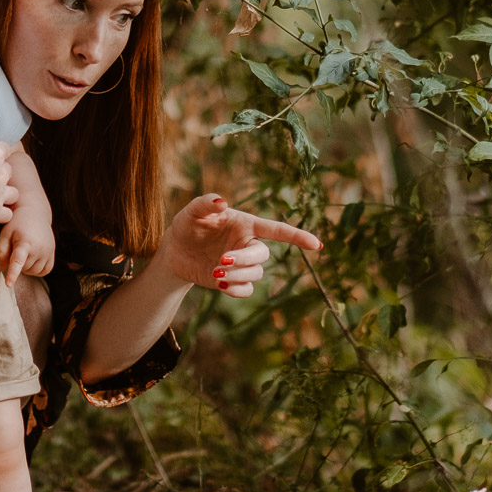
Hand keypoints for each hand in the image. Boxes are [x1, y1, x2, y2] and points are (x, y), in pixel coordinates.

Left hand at [0, 204, 56, 285]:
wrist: (35, 212)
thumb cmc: (17, 223)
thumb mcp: (5, 234)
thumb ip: (1, 252)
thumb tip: (1, 269)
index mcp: (25, 242)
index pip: (18, 261)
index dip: (13, 274)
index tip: (8, 284)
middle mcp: (39, 248)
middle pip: (24, 269)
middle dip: (18, 263)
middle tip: (17, 248)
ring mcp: (48, 251)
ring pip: (34, 272)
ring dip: (27, 267)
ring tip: (25, 251)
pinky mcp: (53, 253)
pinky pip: (45, 271)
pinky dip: (37, 269)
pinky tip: (33, 258)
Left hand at [164, 194, 321, 297]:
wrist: (175, 250)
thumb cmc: (189, 225)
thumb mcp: (193, 211)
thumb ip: (206, 203)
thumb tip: (222, 202)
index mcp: (246, 225)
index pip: (276, 230)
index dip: (297, 236)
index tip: (316, 245)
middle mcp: (248, 244)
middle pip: (263, 255)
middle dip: (246, 260)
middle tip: (222, 260)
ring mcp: (242, 265)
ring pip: (255, 274)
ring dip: (238, 274)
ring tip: (215, 271)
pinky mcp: (233, 282)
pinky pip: (246, 290)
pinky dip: (236, 290)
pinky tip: (220, 284)